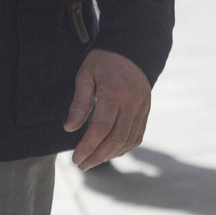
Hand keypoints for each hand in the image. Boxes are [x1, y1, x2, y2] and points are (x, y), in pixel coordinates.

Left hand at [65, 49, 151, 169]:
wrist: (131, 50)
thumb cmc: (103, 60)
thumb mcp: (85, 75)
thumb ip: (79, 103)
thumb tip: (69, 128)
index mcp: (114, 93)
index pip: (101, 128)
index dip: (88, 146)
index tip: (75, 158)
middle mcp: (131, 103)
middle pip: (116, 139)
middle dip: (97, 156)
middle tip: (82, 164)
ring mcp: (142, 108)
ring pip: (128, 141)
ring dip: (110, 155)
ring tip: (93, 160)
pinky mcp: (146, 111)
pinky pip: (137, 136)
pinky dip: (124, 148)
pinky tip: (110, 152)